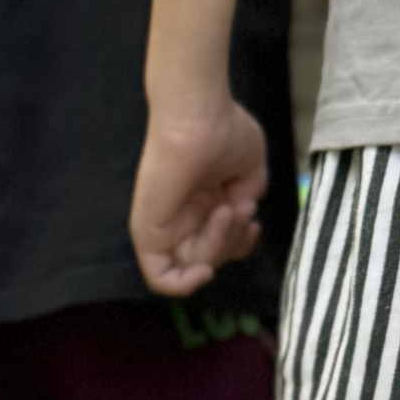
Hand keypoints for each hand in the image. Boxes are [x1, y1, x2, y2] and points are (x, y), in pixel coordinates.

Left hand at [131, 97, 266, 296]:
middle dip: (233, 244)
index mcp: (202, 203)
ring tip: (227, 212)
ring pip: (194, 268)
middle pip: (210, 258)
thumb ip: (246, 199)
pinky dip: (183, 285)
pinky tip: (205, 270)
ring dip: (220, 249)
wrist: (200, 114)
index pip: (220, 244)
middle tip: (240, 210)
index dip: (241, 243)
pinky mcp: (147, 233)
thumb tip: (241, 217)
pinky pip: (161, 279)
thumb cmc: (223, 129)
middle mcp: (181, 217)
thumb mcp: (250, 171)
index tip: (253, 219)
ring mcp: (164, 226)